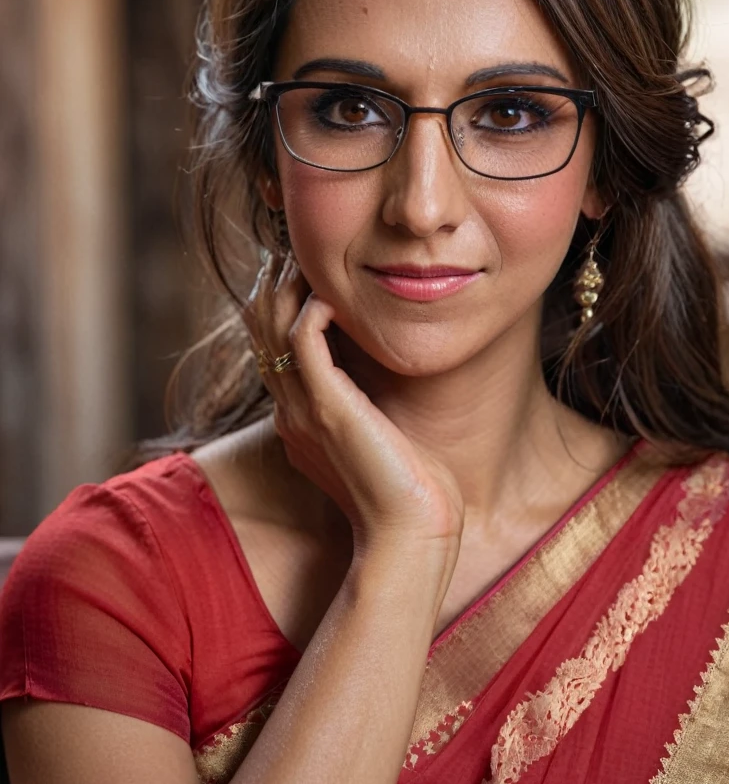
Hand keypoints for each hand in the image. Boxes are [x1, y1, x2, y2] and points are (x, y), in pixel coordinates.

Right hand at [241, 251, 464, 579]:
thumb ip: (376, 403)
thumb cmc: (413, 493)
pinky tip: (339, 293)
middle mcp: (291, 411)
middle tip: (308, 248)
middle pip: (261, 326)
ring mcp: (302, 409)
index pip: (273, 344)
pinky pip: (302, 336)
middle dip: (280, 279)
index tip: (315, 268)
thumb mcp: (386, 437)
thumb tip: (391, 372)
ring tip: (318, 257)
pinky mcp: (326, 406)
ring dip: (293, 283)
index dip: (285, 299)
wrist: (413, 535)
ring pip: (271, 324)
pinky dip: (315, 306)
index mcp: (300, 419)